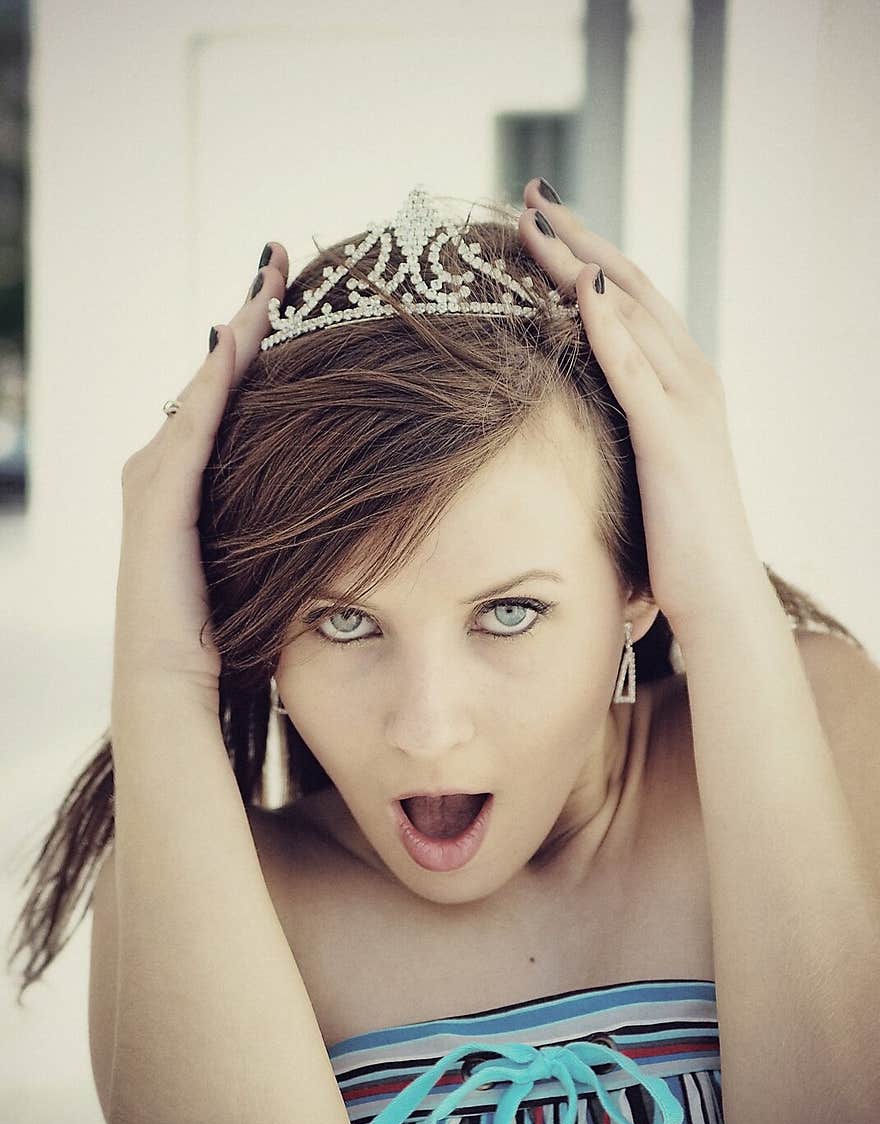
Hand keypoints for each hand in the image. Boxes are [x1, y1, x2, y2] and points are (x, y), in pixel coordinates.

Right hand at [112, 244, 289, 707]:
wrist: (174, 679)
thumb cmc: (223, 628)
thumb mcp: (256, 556)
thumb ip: (272, 514)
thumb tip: (327, 486)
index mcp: (186, 478)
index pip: (225, 393)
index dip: (255, 342)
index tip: (290, 293)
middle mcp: (161, 466)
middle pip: (211, 377)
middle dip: (246, 319)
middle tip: (279, 261)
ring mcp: (154, 478)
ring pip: (203, 388)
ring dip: (235, 333)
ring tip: (269, 281)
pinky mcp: (159, 499)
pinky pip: (195, 427)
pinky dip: (217, 382)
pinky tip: (242, 340)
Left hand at [518, 178, 765, 640]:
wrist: (719, 592)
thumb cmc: (676, 538)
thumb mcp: (644, 466)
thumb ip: (622, 425)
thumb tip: (577, 406)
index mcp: (682, 380)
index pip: (629, 298)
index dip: (585, 255)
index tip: (539, 221)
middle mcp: (690, 376)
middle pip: (629, 285)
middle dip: (578, 237)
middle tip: (530, 195)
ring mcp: (685, 403)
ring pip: (631, 312)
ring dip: (582, 263)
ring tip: (536, 223)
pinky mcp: (671, 438)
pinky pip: (635, 370)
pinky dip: (608, 326)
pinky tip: (579, 291)